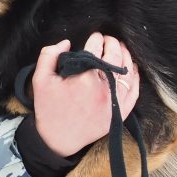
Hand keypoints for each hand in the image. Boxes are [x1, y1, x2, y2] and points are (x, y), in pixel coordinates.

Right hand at [32, 32, 139, 157]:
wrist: (58, 140)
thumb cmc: (49, 109)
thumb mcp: (40, 79)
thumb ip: (49, 55)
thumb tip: (66, 42)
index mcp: (85, 78)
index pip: (96, 49)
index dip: (96, 38)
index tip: (95, 36)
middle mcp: (104, 88)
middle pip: (115, 57)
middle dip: (113, 43)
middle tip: (108, 39)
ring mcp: (115, 101)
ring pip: (128, 72)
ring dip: (125, 56)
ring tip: (120, 48)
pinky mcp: (120, 112)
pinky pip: (134, 91)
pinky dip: (135, 77)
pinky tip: (132, 68)